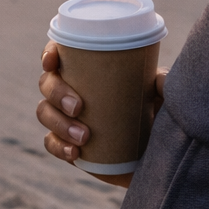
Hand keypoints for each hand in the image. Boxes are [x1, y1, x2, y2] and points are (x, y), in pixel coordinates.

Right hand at [37, 42, 164, 187]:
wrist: (156, 154)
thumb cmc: (156, 114)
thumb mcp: (162, 96)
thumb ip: (163, 84)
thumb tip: (159, 79)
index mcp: (89, 70)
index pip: (59, 54)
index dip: (49, 54)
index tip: (52, 62)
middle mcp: (72, 89)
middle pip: (47, 83)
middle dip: (57, 93)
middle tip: (79, 107)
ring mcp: (67, 117)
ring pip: (44, 112)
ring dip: (59, 123)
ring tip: (84, 137)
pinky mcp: (68, 143)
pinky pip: (51, 142)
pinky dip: (59, 146)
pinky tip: (75, 152)